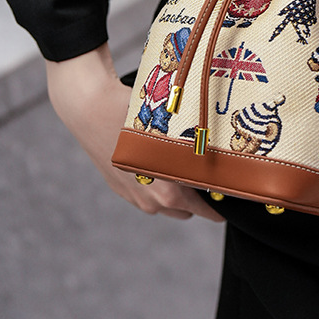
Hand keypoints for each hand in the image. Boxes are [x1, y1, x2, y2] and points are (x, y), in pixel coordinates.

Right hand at [46, 44, 222, 221]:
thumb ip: (195, 152)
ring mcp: (132, 196)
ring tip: (181, 164)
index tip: (230, 196)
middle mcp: (150, 200)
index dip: (219, 203)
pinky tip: (157, 161)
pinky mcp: (118, 187)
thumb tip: (222, 158)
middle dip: (197, 196)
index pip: (204, 209)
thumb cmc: (132, 114)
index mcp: (167, 191)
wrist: (88, 108)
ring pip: (165, 203)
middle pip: (186, 209)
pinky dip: (155, 183)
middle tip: (207, 173)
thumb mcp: (172, 131)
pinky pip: (146, 194)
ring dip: (175, 190)